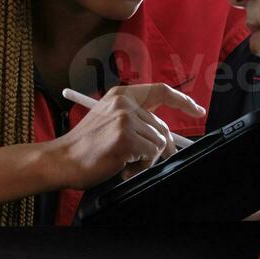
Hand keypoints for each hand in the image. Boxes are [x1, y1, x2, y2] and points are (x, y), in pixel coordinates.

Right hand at [47, 83, 205, 188]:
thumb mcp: (108, 122)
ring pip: (158, 142)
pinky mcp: (126, 137)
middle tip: (146, 161)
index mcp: (120, 95)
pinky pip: (151, 154)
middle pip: (162, 126)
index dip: (182, 101)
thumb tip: (165, 135)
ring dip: (147, 159)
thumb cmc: (84, 147)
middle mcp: (124, 103)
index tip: (196, 110)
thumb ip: (135, 120)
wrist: (62, 160)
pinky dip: (142, 166)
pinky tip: (125, 167)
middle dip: (162, 147)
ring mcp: (125, 119)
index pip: (161, 91)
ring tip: (126, 163)